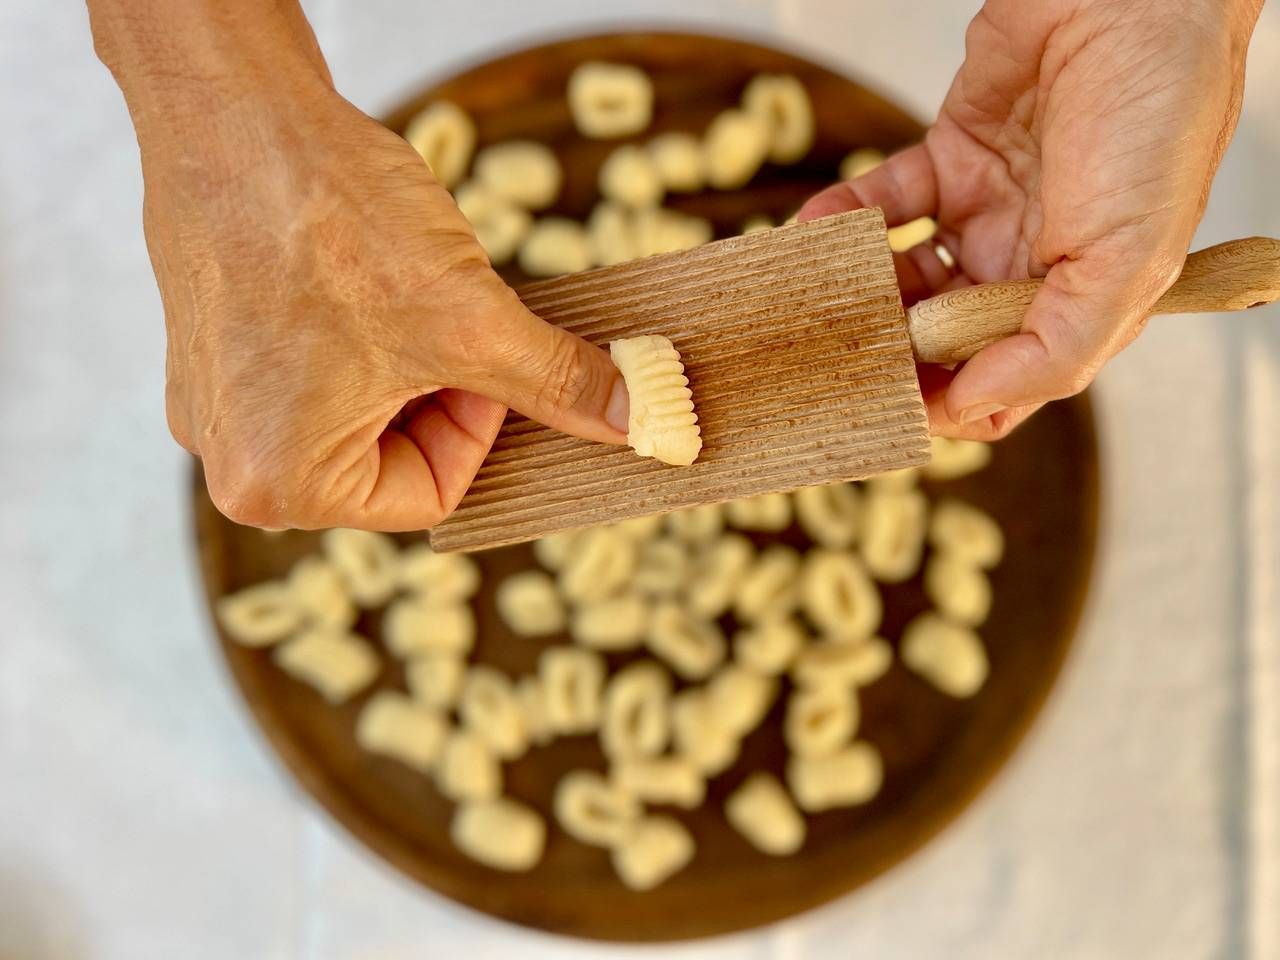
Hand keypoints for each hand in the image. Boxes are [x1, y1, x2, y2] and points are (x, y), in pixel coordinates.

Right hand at [91, 1, 627, 529]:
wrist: (235, 111)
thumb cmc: (328, 223)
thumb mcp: (471, 322)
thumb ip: (557, 384)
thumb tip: (636, 420)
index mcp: (280, 484)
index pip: (428, 495)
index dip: (478, 426)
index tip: (486, 356)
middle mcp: (234, 458)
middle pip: (390, 457)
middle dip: (441, 392)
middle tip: (453, 320)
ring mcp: (220, 402)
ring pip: (358, 408)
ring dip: (407, 358)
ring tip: (405, 289)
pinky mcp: (216, 349)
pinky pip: (314, 369)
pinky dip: (359, 333)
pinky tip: (364, 275)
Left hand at [802, 0, 1261, 438]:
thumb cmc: (1158, 118)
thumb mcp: (1128, 259)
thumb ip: (1056, 348)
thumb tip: (974, 410)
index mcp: (1084, 300)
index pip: (1006, 380)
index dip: (950, 403)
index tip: (889, 410)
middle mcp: (1033, 264)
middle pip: (944, 336)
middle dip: (889, 352)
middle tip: (833, 360)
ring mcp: (990, 211)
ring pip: (908, 276)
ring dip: (861, 290)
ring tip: (814, 297)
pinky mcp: (952, 157)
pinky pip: (887, 203)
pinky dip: (847, 217)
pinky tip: (814, 231)